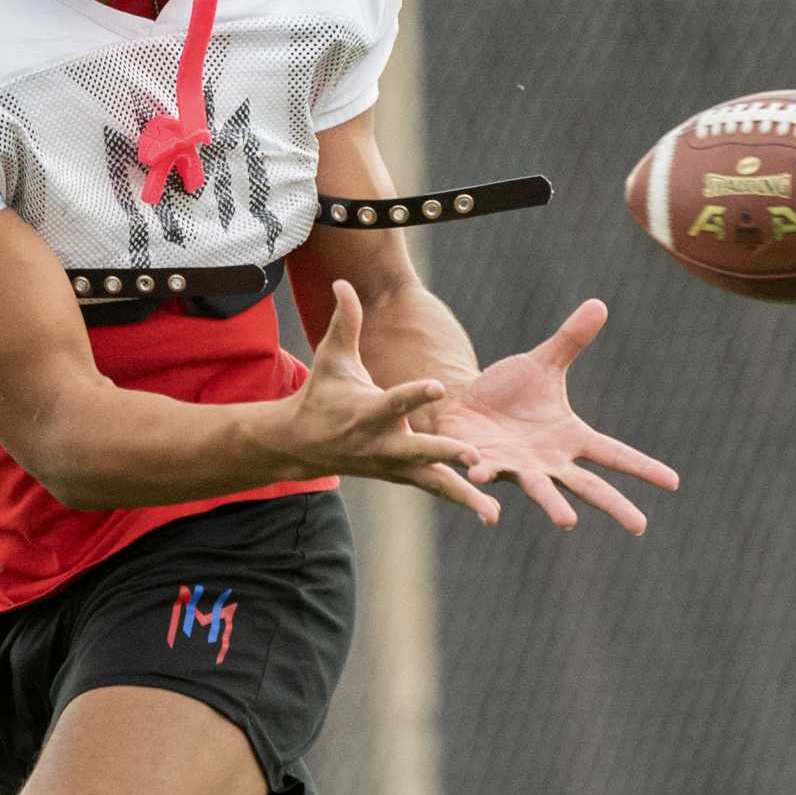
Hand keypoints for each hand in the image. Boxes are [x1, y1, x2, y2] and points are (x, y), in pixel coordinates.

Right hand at [281, 281, 499, 523]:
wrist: (303, 445)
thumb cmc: (322, 394)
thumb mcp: (330, 357)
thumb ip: (343, 321)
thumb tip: (343, 283)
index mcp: (366, 412)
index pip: (394, 401)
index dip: (414, 394)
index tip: (437, 385)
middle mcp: (382, 443)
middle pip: (418, 450)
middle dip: (446, 453)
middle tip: (474, 456)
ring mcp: (393, 465)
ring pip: (432, 481)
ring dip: (463, 494)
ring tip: (492, 511)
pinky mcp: (403, 477)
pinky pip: (435, 489)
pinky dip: (461, 499)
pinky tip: (490, 512)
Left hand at [426, 299, 678, 534]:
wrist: (461, 402)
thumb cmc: (507, 391)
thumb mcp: (542, 363)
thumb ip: (571, 340)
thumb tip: (599, 304)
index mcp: (570, 438)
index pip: (614, 454)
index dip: (643, 467)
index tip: (674, 482)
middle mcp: (549, 460)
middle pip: (588, 487)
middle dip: (614, 506)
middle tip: (640, 526)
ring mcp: (518, 467)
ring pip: (541, 489)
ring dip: (554, 505)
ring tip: (569, 521)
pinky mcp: (485, 463)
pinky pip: (489, 475)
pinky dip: (488, 481)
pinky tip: (487, 498)